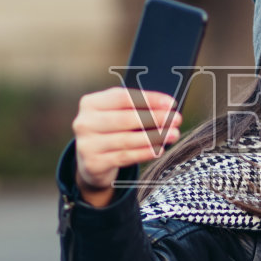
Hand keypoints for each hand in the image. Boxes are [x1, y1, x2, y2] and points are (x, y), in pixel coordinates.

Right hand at [71, 88, 181, 207]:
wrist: (91, 162)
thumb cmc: (110, 132)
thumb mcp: (115, 115)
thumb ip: (134, 108)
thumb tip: (166, 107)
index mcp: (90, 103)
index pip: (123, 97)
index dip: (149, 99)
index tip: (171, 103)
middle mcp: (84, 122)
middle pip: (125, 118)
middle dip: (155, 118)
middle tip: (176, 119)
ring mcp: (86, 144)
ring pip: (127, 139)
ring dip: (154, 137)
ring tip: (173, 134)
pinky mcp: (94, 163)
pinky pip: (125, 156)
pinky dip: (145, 152)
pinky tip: (159, 149)